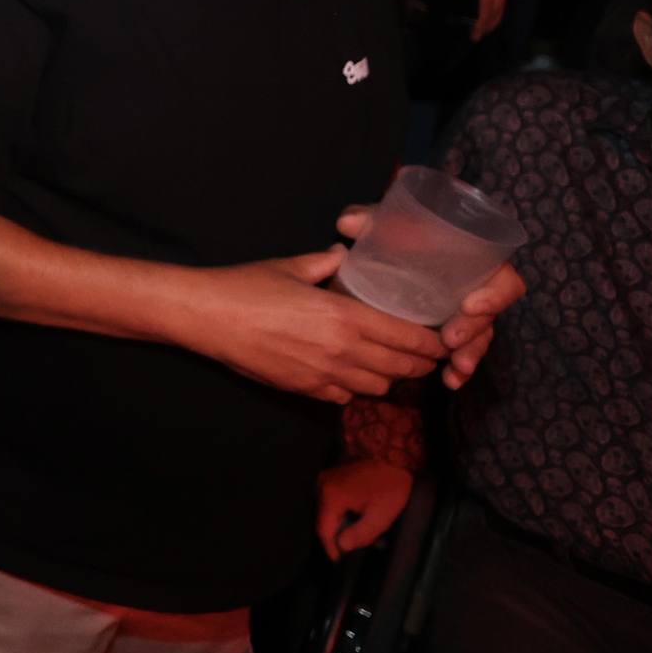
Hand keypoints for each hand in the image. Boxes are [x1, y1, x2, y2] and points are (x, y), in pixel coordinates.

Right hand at [179, 248, 447, 403]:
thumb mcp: (292, 266)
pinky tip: (348, 373)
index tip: (444, 341)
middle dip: (420, 365)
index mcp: (345, 317)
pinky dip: (354, 388)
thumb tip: (343, 255)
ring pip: (377, 387)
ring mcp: (324, 375)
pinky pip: (345, 397)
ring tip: (388, 364)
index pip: (407, 338)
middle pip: (401, 368)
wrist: (207, 318)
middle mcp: (342, 351)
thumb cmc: (247, 286)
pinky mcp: (304, 390)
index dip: (432, 344)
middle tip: (427, 356)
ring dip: (388, 377)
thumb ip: (325, 263)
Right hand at [314, 458, 414, 558]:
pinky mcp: (332, 476)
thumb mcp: (381, 515)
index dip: (330, 547)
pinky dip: (340, 513)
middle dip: (336, 536)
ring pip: (327, 511)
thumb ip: (360, 534)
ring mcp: (326, 479)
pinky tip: (354, 518)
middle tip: (351, 548)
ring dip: (339, 524)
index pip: (323, 529)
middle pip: (324, 520)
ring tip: (355, 534)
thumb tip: (342, 546)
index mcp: (331, 496)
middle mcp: (322, 486)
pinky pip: (330, 501)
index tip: (338, 561)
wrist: (394, 455)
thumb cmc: (390, 486)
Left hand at [332, 205, 525, 388]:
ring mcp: (465, 313)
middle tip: (449, 343)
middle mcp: (476, 289)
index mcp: (475, 261)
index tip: (469, 306)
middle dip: (473, 334)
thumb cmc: (399, 229)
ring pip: (478, 339)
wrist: (392, 243)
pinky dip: (457, 368)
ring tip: (454, 373)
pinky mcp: (451, 329)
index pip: (504, 281)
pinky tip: (450, 381)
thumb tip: (349, 224)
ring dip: (468, 356)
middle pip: (489, 317)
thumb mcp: (388, 220)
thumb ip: (372, 218)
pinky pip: (463, 351)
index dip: (494, 295)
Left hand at [455, 0, 508, 42]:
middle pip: (493, 18)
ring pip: (498, 17)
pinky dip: (493, 21)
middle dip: (485, 29)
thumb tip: (458, 4)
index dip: (480, 25)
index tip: (475, 34)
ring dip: (490, 27)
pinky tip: (486, 27)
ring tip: (479, 35)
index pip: (485, 12)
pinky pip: (499, 13)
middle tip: (474, 38)